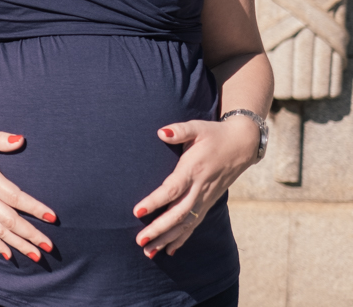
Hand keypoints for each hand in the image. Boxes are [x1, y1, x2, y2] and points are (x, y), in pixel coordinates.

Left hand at [133, 117, 259, 257]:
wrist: (242, 144)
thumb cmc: (214, 135)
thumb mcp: (197, 128)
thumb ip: (179, 131)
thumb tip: (161, 132)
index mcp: (193, 170)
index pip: (172, 189)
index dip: (155, 201)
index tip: (137, 211)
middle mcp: (200, 188)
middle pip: (178, 213)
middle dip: (159, 229)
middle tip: (140, 240)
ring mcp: (206, 198)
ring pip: (186, 223)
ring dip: (167, 239)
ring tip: (149, 252)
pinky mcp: (208, 202)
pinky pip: (194, 224)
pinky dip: (182, 238)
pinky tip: (169, 251)